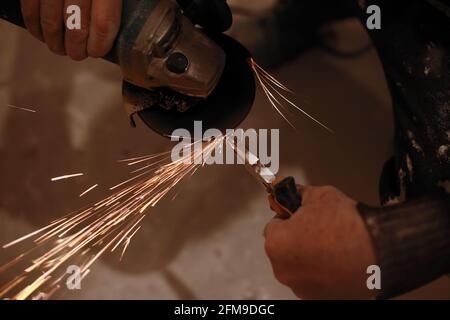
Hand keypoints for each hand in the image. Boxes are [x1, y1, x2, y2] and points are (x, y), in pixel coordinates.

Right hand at [21, 0, 121, 59]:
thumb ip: (114, 7)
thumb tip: (117, 34)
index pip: (103, 25)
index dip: (99, 45)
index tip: (97, 51)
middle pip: (77, 27)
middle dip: (77, 48)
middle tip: (78, 54)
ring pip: (52, 22)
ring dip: (55, 42)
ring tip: (60, 48)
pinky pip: (30, 9)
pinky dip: (34, 26)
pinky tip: (40, 34)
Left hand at [264, 185, 376, 299]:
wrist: (381, 251)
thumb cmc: (347, 224)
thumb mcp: (320, 195)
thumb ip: (301, 194)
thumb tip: (296, 192)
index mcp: (276, 244)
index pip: (273, 225)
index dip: (288, 217)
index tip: (301, 215)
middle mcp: (283, 270)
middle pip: (284, 248)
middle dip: (297, 238)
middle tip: (320, 229)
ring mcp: (301, 288)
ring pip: (299, 266)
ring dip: (309, 256)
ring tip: (334, 246)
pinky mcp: (319, 299)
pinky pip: (314, 280)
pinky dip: (322, 272)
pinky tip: (339, 261)